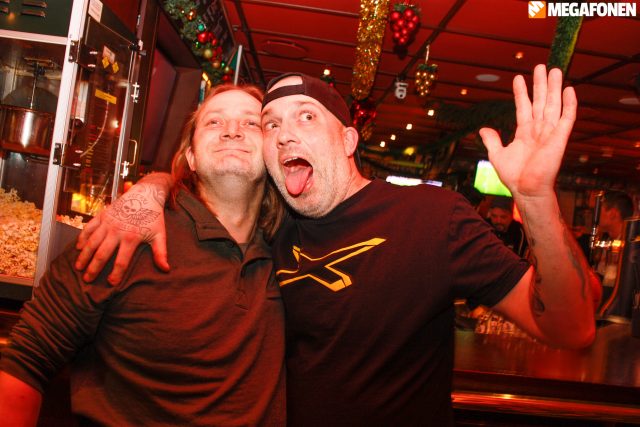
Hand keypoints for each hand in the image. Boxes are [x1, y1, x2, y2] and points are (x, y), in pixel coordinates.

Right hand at [75, 175, 171, 284]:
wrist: (146, 194)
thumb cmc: (153, 216)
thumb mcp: (160, 234)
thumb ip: (161, 253)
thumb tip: (166, 270)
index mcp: (131, 238)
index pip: (122, 261)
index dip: (116, 274)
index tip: (111, 283)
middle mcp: (117, 231)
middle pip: (102, 254)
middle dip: (94, 268)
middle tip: (87, 280)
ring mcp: (108, 223)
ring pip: (92, 242)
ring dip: (84, 256)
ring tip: (78, 267)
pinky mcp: (102, 215)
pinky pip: (88, 228)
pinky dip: (82, 238)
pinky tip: (78, 248)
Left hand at [479, 64, 576, 199]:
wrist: (526, 189)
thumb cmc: (514, 176)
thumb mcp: (497, 155)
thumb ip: (492, 140)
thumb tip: (483, 129)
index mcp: (524, 132)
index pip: (523, 107)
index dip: (521, 92)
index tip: (519, 77)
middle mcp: (538, 130)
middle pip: (540, 101)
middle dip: (540, 84)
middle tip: (541, 66)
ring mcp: (550, 133)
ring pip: (553, 105)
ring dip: (554, 88)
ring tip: (555, 70)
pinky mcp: (560, 138)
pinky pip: (566, 118)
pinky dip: (569, 104)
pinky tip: (569, 90)